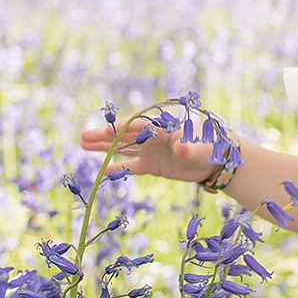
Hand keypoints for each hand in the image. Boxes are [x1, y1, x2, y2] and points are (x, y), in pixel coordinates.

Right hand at [80, 117, 216, 184]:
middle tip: (82, 136)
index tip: (108, 130)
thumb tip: (180, 147)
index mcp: (163, 128)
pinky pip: (132, 166)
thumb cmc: (209, 149)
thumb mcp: (199, 148)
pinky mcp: (152, 165)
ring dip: (104, 148)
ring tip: (82, 144)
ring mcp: (151, 151)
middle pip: (125, 135)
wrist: (215, 162)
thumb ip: (188, 148)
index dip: (124, 128)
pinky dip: (118, 168)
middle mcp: (153, 137)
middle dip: (104, 136)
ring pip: (123, 148)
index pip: (139, 126)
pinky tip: (102, 170)